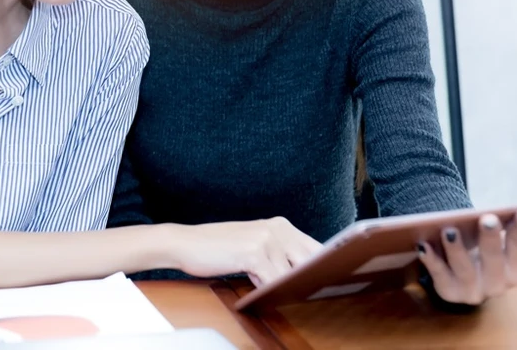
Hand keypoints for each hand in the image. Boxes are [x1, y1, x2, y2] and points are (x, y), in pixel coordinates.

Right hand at [169, 218, 321, 286]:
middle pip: (310, 263)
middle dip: (308, 280)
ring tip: (262, 284)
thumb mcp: (255, 247)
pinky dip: (268, 290)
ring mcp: (268, 239)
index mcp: (281, 225)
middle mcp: (278, 228)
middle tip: (303, 292)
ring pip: (291, 276)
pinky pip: (273, 282)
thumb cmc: (219, 249)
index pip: (316, 249)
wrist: (186, 243)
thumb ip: (280, 256)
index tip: (330, 282)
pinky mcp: (254, 253)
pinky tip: (256, 288)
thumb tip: (307, 278)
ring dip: (280, 287)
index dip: (325, 267)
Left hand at [417, 206, 516, 305]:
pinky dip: (431, 260)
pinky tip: (423, 245)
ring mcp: (473, 291)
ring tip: (449, 230)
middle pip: (494, 260)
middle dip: (491, 239)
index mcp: (515, 270)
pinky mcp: (449, 292)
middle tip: (487, 218)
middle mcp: (498, 284)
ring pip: (465, 270)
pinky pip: (439, 275)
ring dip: (457, 250)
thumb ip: (508, 227)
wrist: (460, 275)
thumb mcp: (495, 240)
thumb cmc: (481, 251)